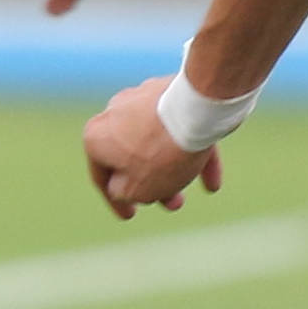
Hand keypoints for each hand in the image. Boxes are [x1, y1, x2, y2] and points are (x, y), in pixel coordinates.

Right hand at [84, 76, 223, 220]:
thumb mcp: (137, 189)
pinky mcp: (172, 92)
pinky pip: (179, 128)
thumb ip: (125, 194)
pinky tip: (210, 179)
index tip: (130, 216)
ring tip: (190, 187)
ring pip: (158, 143)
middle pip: (133, 156)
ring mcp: (144, 99)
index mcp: (97, 137)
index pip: (102, 177)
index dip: (117, 202)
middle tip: (172, 204)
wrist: (194, 109)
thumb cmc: (161, 152)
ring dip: (173, 168)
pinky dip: (191, 151)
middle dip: (154, 184)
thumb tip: (124, 187)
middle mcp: (114, 113)